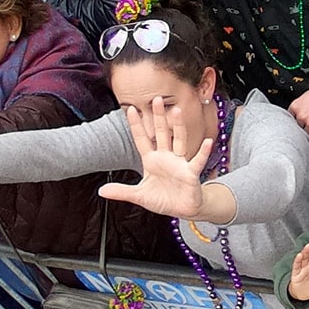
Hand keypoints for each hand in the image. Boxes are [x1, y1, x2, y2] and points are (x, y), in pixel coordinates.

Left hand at [96, 97, 213, 218]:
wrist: (182, 209)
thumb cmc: (163, 199)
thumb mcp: (139, 196)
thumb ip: (122, 192)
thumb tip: (101, 191)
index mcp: (152, 161)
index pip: (142, 139)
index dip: (136, 125)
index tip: (129, 109)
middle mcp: (166, 158)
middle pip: (161, 133)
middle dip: (158, 117)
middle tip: (156, 99)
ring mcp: (179, 163)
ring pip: (179, 140)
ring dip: (178, 126)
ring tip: (177, 111)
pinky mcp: (191, 173)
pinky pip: (197, 160)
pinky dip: (203, 151)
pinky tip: (207, 142)